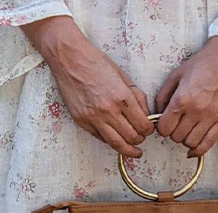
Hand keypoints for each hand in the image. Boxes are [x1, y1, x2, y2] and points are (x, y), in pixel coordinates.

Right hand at [21, 16, 154, 156]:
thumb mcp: (123, 76)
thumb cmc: (95, 63)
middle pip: (132, 137)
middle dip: (140, 140)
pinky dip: (111, 141)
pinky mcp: (82, 121)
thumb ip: (137, 97)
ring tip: (132, 150)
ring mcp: (94, 117)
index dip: (148, 130)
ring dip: (128, 149)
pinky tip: (115, 138)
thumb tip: (146, 115)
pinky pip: (101, 138)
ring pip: (117, 144)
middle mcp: (108, 109)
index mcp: (122, 96)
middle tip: (141, 138)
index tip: (148, 129)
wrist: (69, 58)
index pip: (143, 125)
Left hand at [155, 32, 217, 156]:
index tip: (165, 123)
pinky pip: (208, 144)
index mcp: (182, 99)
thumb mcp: (176, 74)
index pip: (164, 128)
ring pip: (191, 143)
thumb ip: (163, 96)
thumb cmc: (204, 62)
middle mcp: (196, 111)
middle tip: (177, 123)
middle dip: (174, 132)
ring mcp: (211, 117)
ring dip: (186, 139)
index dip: (162, 127)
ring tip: (187, 130)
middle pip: (176, 137)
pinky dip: (199, 150)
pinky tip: (193, 150)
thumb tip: (157, 113)